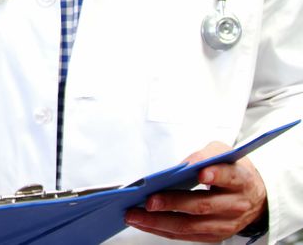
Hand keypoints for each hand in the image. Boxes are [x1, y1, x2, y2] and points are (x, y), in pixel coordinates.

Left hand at [124, 141, 267, 241]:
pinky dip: (160, 229)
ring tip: (134, 214)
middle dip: (173, 203)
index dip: (216, 175)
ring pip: (190, 226)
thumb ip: (206, 154)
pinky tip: (142, 222)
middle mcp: (235, 205)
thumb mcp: (224, 152)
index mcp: (241, 180)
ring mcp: (225, 224)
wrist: (253, 195)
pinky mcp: (213, 236)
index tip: (201, 173)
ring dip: (158, 222)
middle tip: (149, 200)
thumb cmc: (231, 170)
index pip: (230, 177)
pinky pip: (184, 235)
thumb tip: (183, 166)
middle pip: (203, 206)